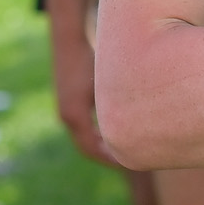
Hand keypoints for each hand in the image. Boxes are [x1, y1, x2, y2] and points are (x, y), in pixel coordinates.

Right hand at [50, 22, 118, 166]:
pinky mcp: (68, 102)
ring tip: (122, 151)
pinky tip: (112, 132)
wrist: (69, 41)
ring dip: (101, 145)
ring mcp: (65, 110)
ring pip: (84, 137)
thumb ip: (117, 104)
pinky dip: (96, 134)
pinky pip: (83, 126)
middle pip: (86, 147)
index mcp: (75, 116)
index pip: (91, 149)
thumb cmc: (90, 59)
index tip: (126, 163)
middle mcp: (67, 116)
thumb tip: (138, 122)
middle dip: (106, 156)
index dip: (109, 159)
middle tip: (128, 162)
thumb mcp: (106, 83)